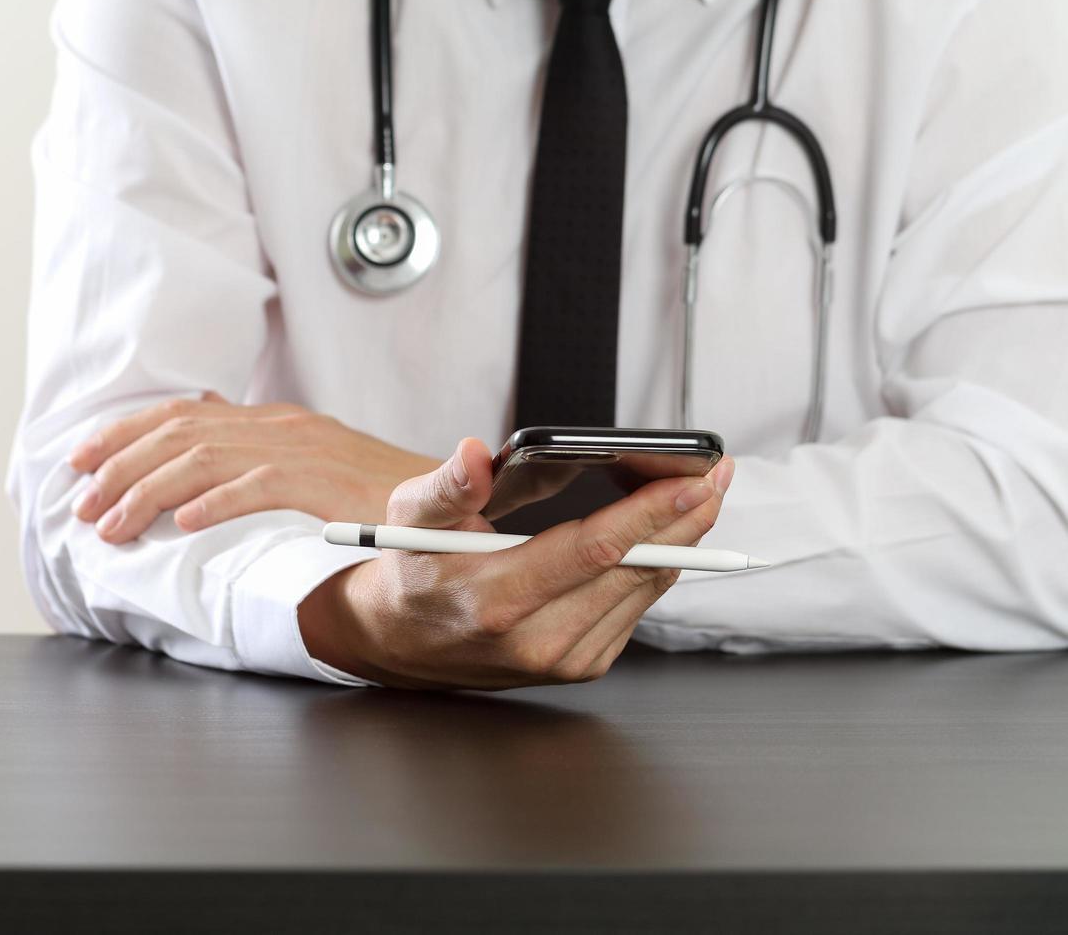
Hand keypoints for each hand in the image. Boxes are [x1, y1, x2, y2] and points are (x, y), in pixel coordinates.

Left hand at [70, 393, 441, 542]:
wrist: (449, 501)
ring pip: (202, 458)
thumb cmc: (378, 495)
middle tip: (81, 504)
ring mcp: (302, 449)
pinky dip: (212, 504)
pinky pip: (256, 486)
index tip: (80, 460)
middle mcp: (281, 425)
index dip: (124, 433)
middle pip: (179, 430)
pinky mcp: (324, 480)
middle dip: (119, 465)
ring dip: (147, 492)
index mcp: (274, 420)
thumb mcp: (311, 464)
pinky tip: (179, 528)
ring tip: (112, 526)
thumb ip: (258, 456)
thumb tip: (201, 446)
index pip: (183, 412)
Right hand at [298, 438, 734, 689]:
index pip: (594, 551)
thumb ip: (447, 485)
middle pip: (635, 570)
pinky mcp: (582, 665)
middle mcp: (537, 640)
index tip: (696, 481)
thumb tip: (478, 455)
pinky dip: (653, 566)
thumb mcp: (410, 518)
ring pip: (644, 589)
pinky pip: (635, 608)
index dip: (653, 513)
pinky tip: (658, 534)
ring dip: (678, 539)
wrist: (403, 643)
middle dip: (685, 518)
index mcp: (497, 600)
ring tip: (695, 493)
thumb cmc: (413, 571)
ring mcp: (564, 660)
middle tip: (716, 472)